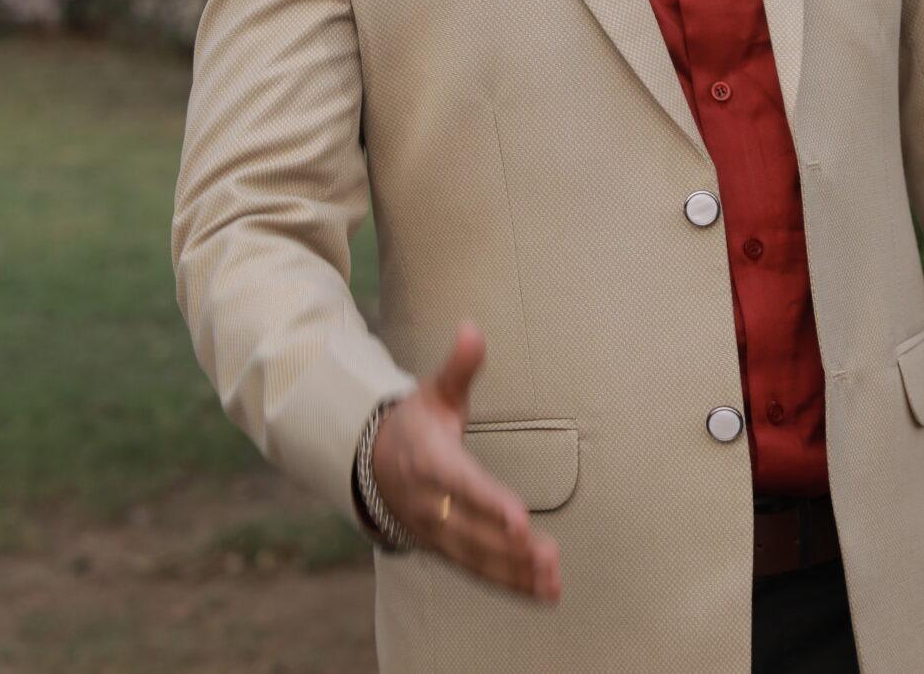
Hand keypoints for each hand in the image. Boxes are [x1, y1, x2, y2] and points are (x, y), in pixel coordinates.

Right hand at [371, 319, 561, 603]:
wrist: (370, 463)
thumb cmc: (416, 424)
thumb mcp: (434, 393)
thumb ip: (459, 368)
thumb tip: (473, 329)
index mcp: (430, 462)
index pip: (463, 485)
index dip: (490, 504)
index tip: (520, 521)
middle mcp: (429, 503)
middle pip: (472, 531)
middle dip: (511, 549)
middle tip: (550, 557)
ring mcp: (434, 532)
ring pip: (476, 558)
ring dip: (514, 573)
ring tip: (553, 583)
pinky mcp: (444, 550)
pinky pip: (477, 571)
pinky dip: (509, 585)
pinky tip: (544, 594)